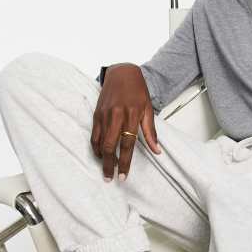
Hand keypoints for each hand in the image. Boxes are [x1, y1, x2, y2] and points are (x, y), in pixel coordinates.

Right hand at [90, 64, 161, 180]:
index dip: (125, 162)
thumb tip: (157, 151)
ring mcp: (104, 114)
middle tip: (110, 178)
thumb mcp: (148, 109)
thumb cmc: (138, 91)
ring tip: (106, 170)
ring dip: (102, 158)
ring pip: (100, 141)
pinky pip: (94, 134)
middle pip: (111, 145)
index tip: (123, 176)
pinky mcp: (96, 113)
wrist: (122, 73)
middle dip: (110, 164)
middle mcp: (116, 115)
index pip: (127, 143)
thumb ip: (151, 131)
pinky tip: (100, 155)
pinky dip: (96, 147)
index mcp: (131, 115)